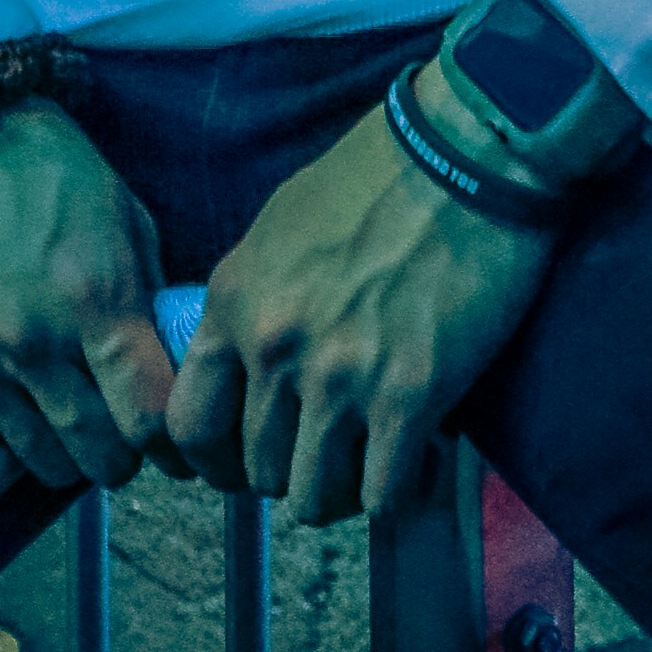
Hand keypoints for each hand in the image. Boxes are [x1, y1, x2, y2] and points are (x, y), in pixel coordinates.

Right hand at [0, 101, 178, 498]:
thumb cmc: (43, 172)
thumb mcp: (120, 213)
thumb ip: (148, 294)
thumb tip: (173, 367)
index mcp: (95, 295)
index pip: (151, 415)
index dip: (173, 436)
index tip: (172, 433)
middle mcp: (35, 342)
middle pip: (103, 454)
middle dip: (125, 451)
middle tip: (121, 430)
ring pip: (47, 467)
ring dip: (71, 458)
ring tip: (70, 428)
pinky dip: (11, 464)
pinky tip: (18, 430)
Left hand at [161, 108, 554, 529]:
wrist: (464, 153)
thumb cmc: (377, 173)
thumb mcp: (279, 225)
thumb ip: (254, 297)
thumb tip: (250, 353)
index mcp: (234, 302)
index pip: (186, 423)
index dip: (214, 458)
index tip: (244, 460)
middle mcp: (275, 348)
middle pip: (257, 470)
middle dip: (292, 470)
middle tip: (330, 453)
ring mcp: (339, 377)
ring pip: (313, 498)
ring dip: (343, 491)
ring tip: (371, 465)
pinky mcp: (408, 396)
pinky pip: (383, 495)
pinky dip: (398, 493)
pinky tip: (420, 462)